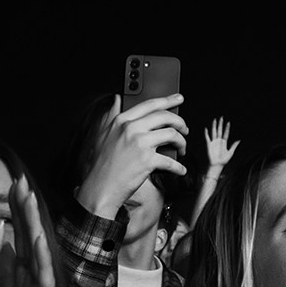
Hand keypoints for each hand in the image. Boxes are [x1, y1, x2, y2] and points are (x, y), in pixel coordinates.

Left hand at [0, 175, 58, 286]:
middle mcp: (34, 272)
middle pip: (28, 233)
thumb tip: (2, 243)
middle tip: (21, 180)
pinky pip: (43, 276)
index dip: (12, 209)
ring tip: (29, 199)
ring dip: (34, 223)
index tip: (8, 184)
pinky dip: (42, 257)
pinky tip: (38, 240)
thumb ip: (8, 266)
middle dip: (24, 206)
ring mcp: (41, 285)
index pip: (16, 232)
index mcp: (23, 269)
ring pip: (38, 248)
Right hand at [76, 93, 189, 217]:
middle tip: (185, 129)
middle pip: (165, 117)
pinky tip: (180, 169)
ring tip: (181, 149)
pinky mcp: (148, 160)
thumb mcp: (103, 134)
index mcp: (121, 120)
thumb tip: (117, 98)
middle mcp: (131, 128)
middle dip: (180, 122)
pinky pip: (171, 161)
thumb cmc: (103, 165)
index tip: (178, 98)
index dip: (167, 100)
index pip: (149, 105)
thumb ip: (111, 115)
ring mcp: (140, 144)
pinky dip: (179, 167)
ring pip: (172, 134)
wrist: (101, 188)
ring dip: (182, 142)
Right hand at [204, 117, 239, 170]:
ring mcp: (213, 142)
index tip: (228, 122)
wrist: (217, 165)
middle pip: (219, 130)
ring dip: (214, 126)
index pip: (226, 133)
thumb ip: (234, 146)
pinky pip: (207, 138)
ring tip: (215, 120)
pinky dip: (206, 133)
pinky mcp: (209, 145)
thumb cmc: (223, 160)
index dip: (227, 128)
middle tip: (221, 117)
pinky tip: (206, 129)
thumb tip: (239, 140)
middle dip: (220, 124)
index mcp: (224, 142)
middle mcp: (218, 141)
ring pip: (214, 132)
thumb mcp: (231, 152)